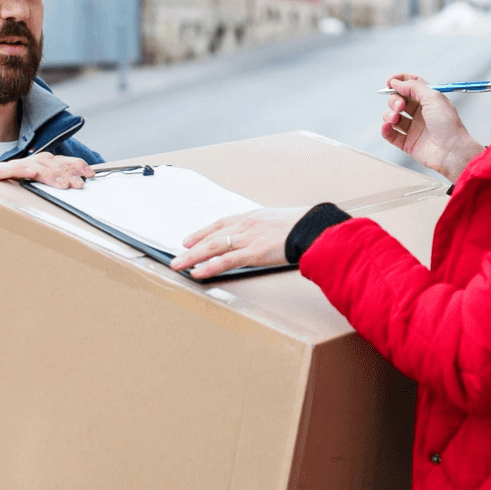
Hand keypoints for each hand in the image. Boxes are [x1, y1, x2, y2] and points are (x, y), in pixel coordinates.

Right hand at [0, 153, 93, 188]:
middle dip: (66, 171)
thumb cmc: (18, 203)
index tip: (90, 174)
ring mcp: (14, 167)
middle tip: (76, 184)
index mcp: (40, 167)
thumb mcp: (42, 197)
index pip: (61, 161)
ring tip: (61, 184)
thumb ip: (57, 190)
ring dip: (50, 173)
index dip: (76, 165)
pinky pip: (9, 169)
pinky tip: (31, 173)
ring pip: (34, 164)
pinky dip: (21, 169)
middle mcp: (29, 164)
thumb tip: (79, 188)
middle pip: (50, 161)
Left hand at [170, 207, 306, 278]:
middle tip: (176, 256)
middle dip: (192, 247)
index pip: (220, 224)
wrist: (314, 228)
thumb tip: (264, 239)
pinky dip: (209, 267)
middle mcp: (246, 225)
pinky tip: (198, 273)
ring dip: (193, 257)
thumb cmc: (303, 226)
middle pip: (212, 236)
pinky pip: (226, 261)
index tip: (189, 239)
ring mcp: (248, 238)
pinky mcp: (253, 252)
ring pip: (213, 247)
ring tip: (178, 266)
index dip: (202, 232)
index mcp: (252, 217)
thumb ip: (266, 230)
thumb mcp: (280, 222)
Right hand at [379, 73, 484, 181]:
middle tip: (400, 106)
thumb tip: (396, 82)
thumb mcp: (433, 97)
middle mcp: (420, 113)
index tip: (390, 82)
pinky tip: (387, 126)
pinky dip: (385, 129)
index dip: (399, 81)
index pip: (411, 85)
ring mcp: (413, 128)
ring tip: (394, 118)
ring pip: (392, 116)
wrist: (452, 151)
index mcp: (428, 100)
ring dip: (388, 114)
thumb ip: (413, 86)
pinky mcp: (407, 143)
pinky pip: (390, 134)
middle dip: (394, 100)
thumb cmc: (448, 124)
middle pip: (399, 100)